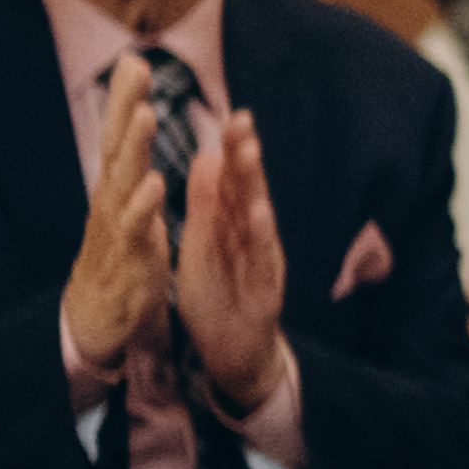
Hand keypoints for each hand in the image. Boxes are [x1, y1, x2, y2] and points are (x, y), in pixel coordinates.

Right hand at [62, 62, 176, 381]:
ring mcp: (116, 230)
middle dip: (125, 106)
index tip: (135, 58)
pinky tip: (155, 185)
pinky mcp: (128, 259)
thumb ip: (129, 165)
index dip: (126, 99)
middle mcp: (111, 202)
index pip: (120, 136)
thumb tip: (132, 119)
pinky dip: (143, 207)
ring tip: (144, 114)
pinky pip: (136, 231)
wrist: (96, 320)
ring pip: (124, 182)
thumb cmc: (118, 256)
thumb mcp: (126, 205)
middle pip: (116, 147)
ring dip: (134, 148)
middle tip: (135, 67)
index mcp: (117, 188)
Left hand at [175, 104, 288, 413]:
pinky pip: (263, 259)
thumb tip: (206, 156)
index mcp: (234, 227)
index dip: (233, 149)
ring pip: (259, 219)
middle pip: (249, 191)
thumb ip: (206, 207)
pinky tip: (260, 213)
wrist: (234, 353)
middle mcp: (253, 238)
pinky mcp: (264, 289)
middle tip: (241, 120)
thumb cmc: (219, 298)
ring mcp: (261, 262)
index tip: (231, 116)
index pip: (234, 182)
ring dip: (255, 185)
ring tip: (248, 153)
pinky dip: (262, 236)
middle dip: (245, 156)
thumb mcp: (203, 249)